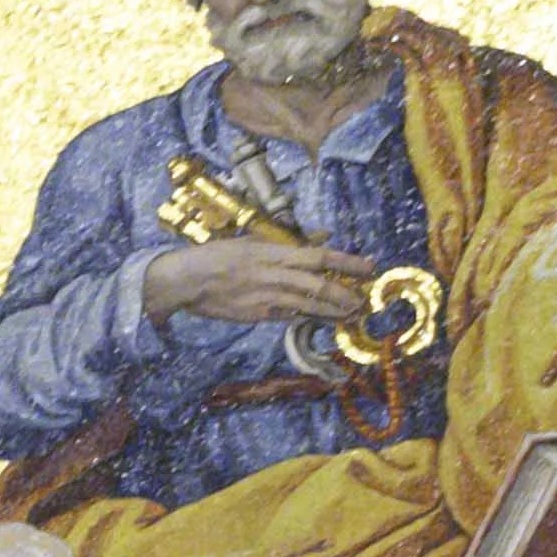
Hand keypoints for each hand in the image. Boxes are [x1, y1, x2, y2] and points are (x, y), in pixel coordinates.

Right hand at [151, 236, 388, 336]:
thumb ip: (291, 240)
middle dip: (347, 294)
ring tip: (352, 315)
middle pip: (320, 284)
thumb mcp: (255, 240)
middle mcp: (275, 275)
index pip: (320, 256)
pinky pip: (289, 316)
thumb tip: (323, 236)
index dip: (347, 262)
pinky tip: (322, 320)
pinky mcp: (258, 315)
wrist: (187, 280)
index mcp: (275, 252)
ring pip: (309, 305)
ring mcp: (267, 297)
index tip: (370, 266)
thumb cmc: (218, 255)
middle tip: (365, 300)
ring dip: (334, 311)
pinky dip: (308, 317)